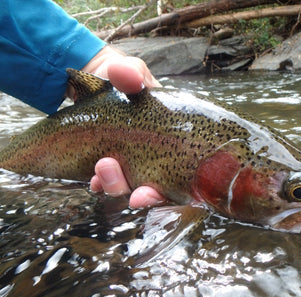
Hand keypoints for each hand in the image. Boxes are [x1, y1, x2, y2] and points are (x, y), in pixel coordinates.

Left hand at [82, 46, 164, 207]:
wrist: (93, 83)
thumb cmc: (122, 79)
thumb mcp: (128, 72)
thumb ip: (130, 72)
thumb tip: (128, 75)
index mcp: (171, 139)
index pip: (183, 173)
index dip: (176, 191)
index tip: (157, 192)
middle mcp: (155, 158)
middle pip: (158, 190)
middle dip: (147, 197)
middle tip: (137, 195)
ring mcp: (131, 164)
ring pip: (129, 188)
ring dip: (118, 185)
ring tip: (104, 166)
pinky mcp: (109, 165)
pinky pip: (106, 183)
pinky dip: (100, 184)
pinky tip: (93, 179)